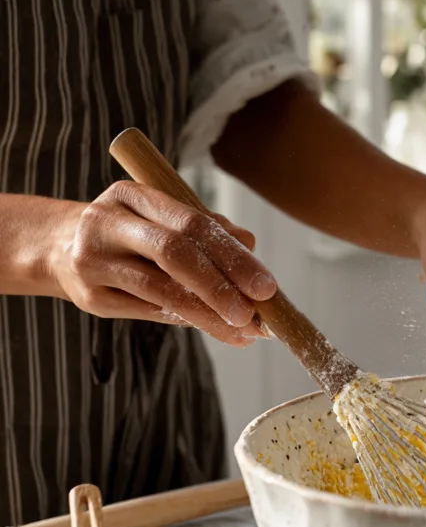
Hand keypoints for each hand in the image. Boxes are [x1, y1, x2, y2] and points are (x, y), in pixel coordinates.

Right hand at [49, 180, 276, 346]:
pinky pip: (150, 312)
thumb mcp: (161, 218)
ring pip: (161, 291)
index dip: (232, 256)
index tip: (266, 286)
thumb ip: (205, 229)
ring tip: (244, 331)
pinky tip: (218, 329)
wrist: (58, 248)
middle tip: (256, 315)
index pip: (191, 224)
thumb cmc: (129, 233)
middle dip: (222, 287)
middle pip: (174, 255)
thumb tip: (250, 245)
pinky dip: (189, 321)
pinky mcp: (91, 298)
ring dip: (209, 315)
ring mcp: (95, 261)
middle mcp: (108, 223)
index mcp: (133, 195)